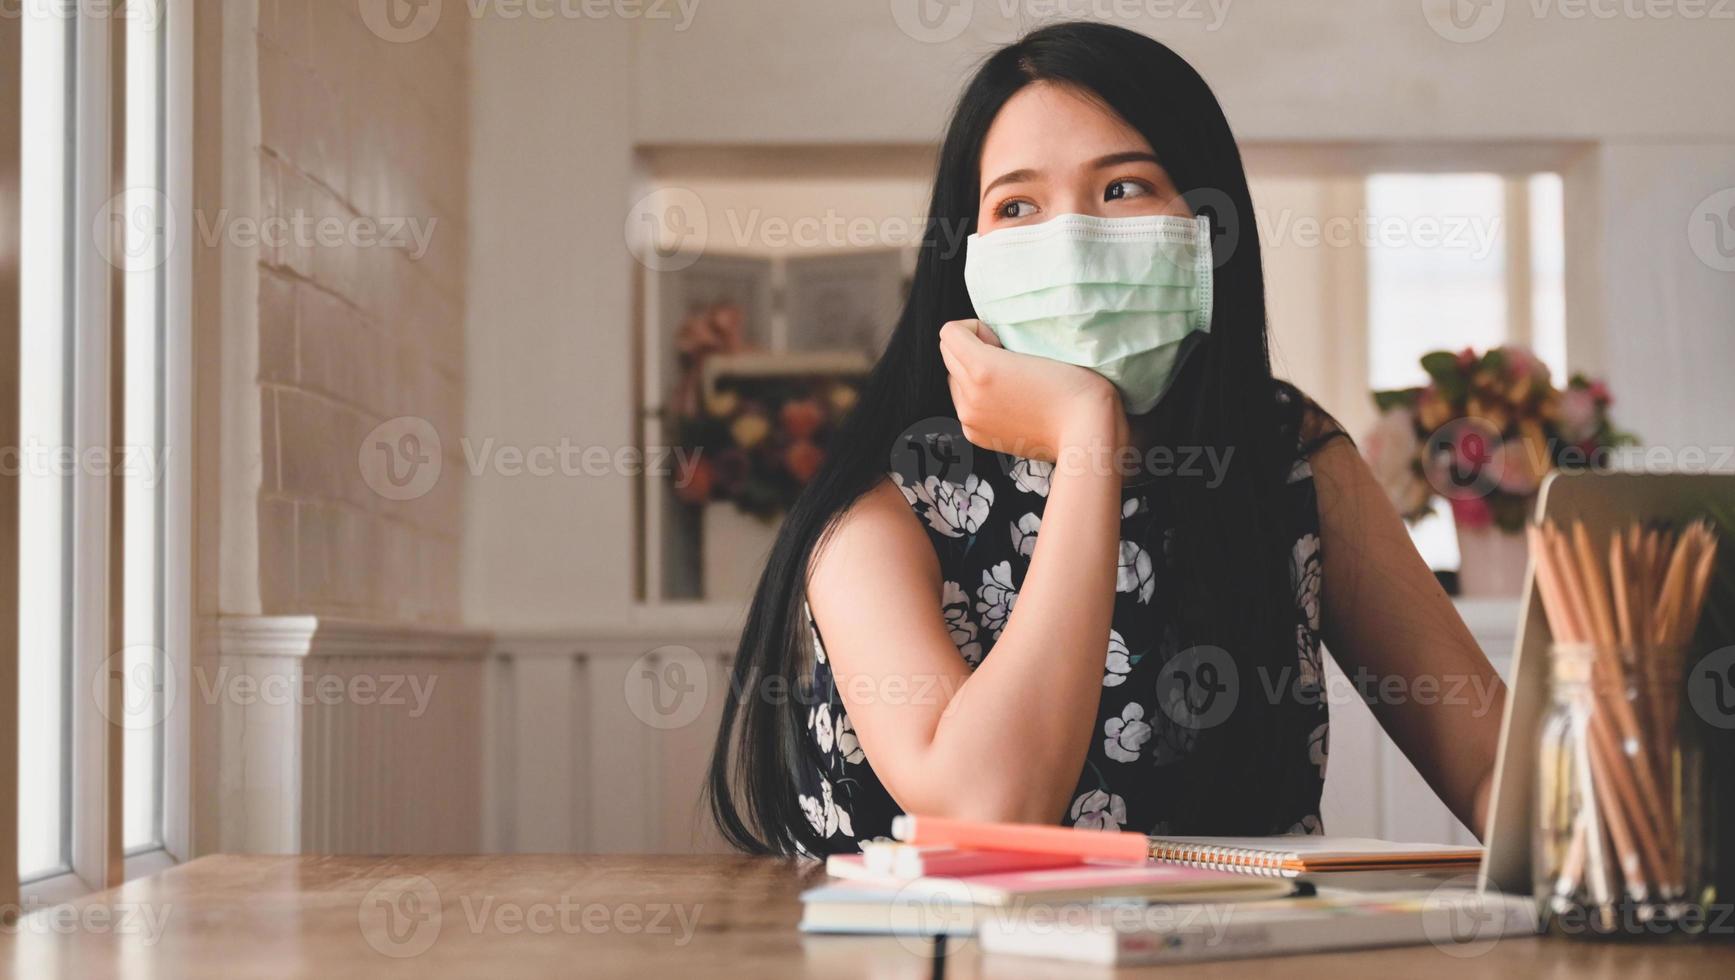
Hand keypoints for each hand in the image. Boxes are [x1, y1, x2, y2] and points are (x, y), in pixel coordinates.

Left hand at [938, 320, 1125, 461]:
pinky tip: (1009, 401)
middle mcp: (969, 396)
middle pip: (948, 355)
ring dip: (972, 374)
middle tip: (1006, 359)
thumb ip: (997, 340)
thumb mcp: (1035, 349)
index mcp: (982, 369)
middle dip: (971, 349)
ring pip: (954, 380)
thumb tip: (980, 341)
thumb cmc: (1072, 386)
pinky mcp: (976, 435)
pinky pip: (964, 404)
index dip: (974, 328)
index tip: (998, 340)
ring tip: (1009, 382)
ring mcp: (970, 418)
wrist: (1084, 432)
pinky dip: (978, 398)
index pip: (950, 332)